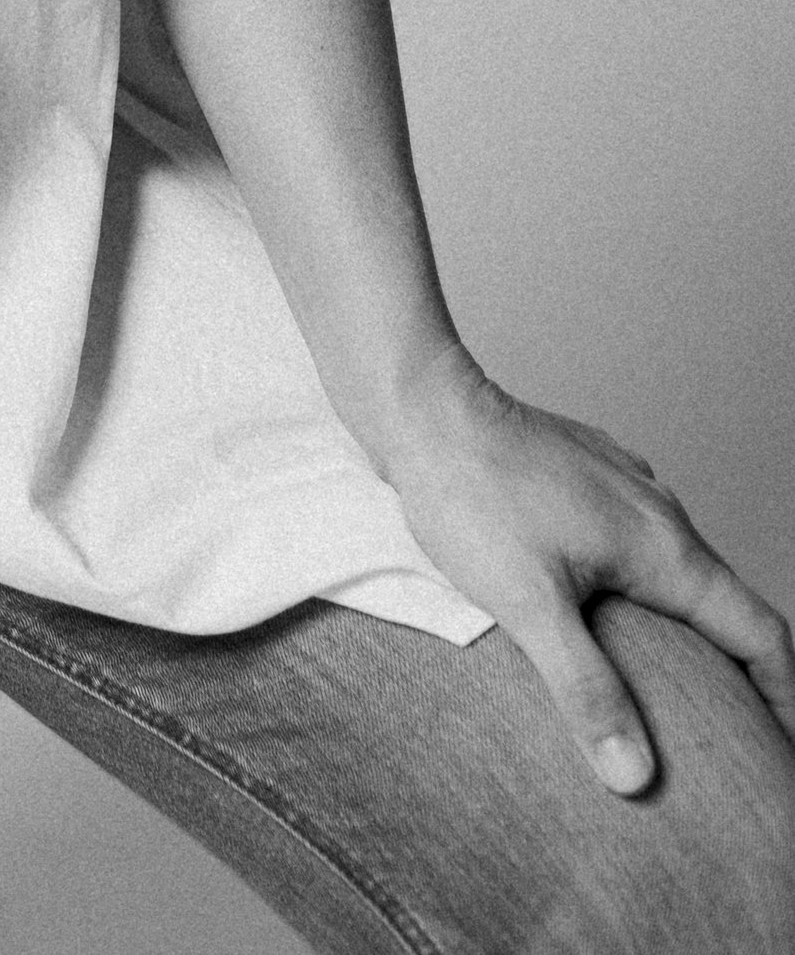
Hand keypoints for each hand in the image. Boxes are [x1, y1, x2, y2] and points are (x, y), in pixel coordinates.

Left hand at [382, 345, 794, 795]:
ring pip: (682, 570)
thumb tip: (636, 775)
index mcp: (665, 548)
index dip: (783, 698)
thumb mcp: (528, 606)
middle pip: (728, 604)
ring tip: (674, 687)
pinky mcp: (590, 477)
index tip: (782, 750)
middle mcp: (661, 512)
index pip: (760, 632)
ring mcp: (625, 488)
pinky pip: (641, 542)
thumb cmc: (470, 494)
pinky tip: (609, 615)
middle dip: (740, 673)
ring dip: (691, 628)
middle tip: (733, 738)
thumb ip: (587, 690)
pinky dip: (647, 590)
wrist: (423, 406)